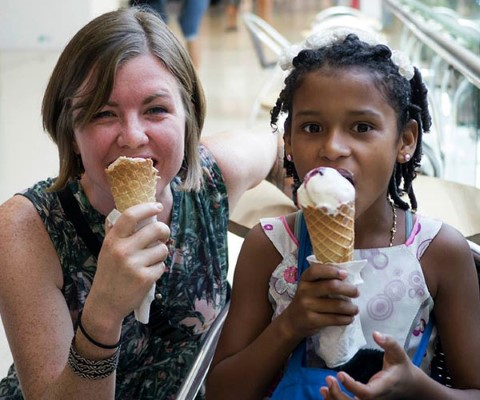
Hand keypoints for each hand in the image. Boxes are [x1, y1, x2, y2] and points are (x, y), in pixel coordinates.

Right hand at [90, 202, 169, 319]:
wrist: (105, 303)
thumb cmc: (109, 273)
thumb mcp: (107, 250)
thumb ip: (117, 232)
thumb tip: (133, 212)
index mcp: (113, 240)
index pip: (131, 215)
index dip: (147, 207)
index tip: (157, 206)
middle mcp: (123, 250)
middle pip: (156, 229)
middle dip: (164, 231)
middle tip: (163, 235)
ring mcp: (134, 265)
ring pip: (162, 249)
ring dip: (160, 254)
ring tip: (150, 261)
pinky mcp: (145, 278)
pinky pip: (162, 266)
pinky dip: (158, 269)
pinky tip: (147, 274)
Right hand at [280, 261, 359, 339]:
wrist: (292, 322)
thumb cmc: (307, 300)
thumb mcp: (310, 287)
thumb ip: (323, 280)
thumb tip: (348, 277)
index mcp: (305, 279)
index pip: (316, 270)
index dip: (331, 271)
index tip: (345, 274)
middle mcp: (304, 291)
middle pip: (331, 286)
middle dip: (348, 290)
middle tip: (356, 293)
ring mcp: (307, 306)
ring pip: (336, 305)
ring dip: (350, 308)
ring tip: (355, 309)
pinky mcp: (312, 320)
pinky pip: (334, 319)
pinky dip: (345, 319)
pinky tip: (349, 318)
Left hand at [320, 332, 417, 399]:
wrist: (410, 385)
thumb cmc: (401, 367)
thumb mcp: (398, 353)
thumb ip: (389, 342)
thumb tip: (376, 333)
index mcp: (384, 387)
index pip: (367, 393)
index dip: (352, 386)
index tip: (339, 374)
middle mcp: (376, 399)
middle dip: (338, 395)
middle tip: (328, 379)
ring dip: (334, 399)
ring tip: (323, 388)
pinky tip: (325, 392)